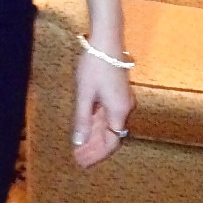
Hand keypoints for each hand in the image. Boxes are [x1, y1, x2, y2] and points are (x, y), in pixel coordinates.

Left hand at [70, 52, 134, 167]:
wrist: (107, 39)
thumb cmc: (95, 65)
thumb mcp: (85, 93)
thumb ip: (82, 119)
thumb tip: (79, 142)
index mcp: (118, 110)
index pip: (111, 142)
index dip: (97, 154)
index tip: (82, 162)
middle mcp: (124, 107)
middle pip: (111, 135)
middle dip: (94, 148)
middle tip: (78, 159)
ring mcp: (122, 99)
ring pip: (109, 125)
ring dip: (95, 137)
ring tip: (80, 147)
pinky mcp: (117, 91)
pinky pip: (108, 114)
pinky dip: (97, 124)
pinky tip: (86, 127)